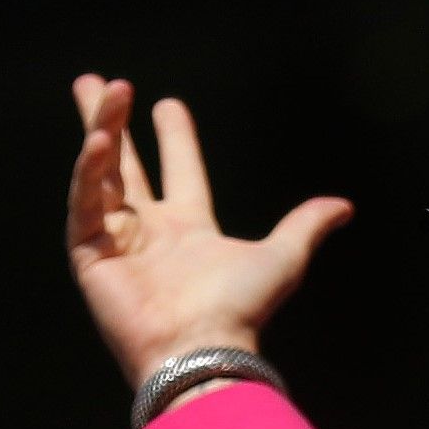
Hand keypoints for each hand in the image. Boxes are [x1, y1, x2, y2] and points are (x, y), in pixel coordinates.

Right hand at [64, 73, 352, 387]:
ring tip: (99, 87)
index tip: (167, 104)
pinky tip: (98, 139)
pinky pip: (84, 203)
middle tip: (96, 83)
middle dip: (110, 123)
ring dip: (100, 129)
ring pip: (100, 173)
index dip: (175, 139)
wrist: (202, 346)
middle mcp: (151, 232)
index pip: (180, 172)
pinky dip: (88, 170)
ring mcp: (117, 242)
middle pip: (126, 165)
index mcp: (191, 229)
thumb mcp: (283, 258)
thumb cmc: (240, 309)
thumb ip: (304, 225)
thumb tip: (344, 206)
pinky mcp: (90, 254)